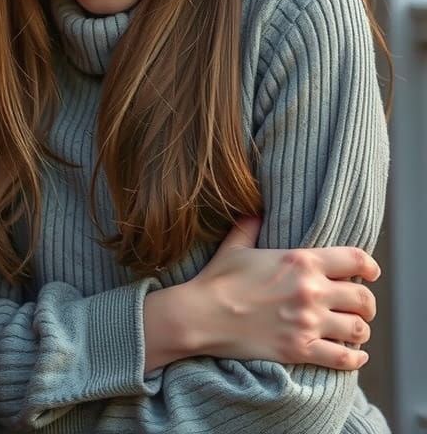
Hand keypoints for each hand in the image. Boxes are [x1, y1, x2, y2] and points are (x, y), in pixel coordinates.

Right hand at [181, 217, 376, 369]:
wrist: (201, 315)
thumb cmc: (217, 279)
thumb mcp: (234, 246)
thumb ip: (250, 226)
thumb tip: (255, 211)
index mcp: (300, 261)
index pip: (355, 259)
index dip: (370, 266)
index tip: (371, 273)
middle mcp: (311, 291)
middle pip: (364, 299)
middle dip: (366, 304)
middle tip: (359, 307)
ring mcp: (308, 323)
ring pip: (359, 330)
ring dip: (359, 330)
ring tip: (351, 330)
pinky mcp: (301, 350)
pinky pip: (345, 359)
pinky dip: (355, 359)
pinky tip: (353, 355)